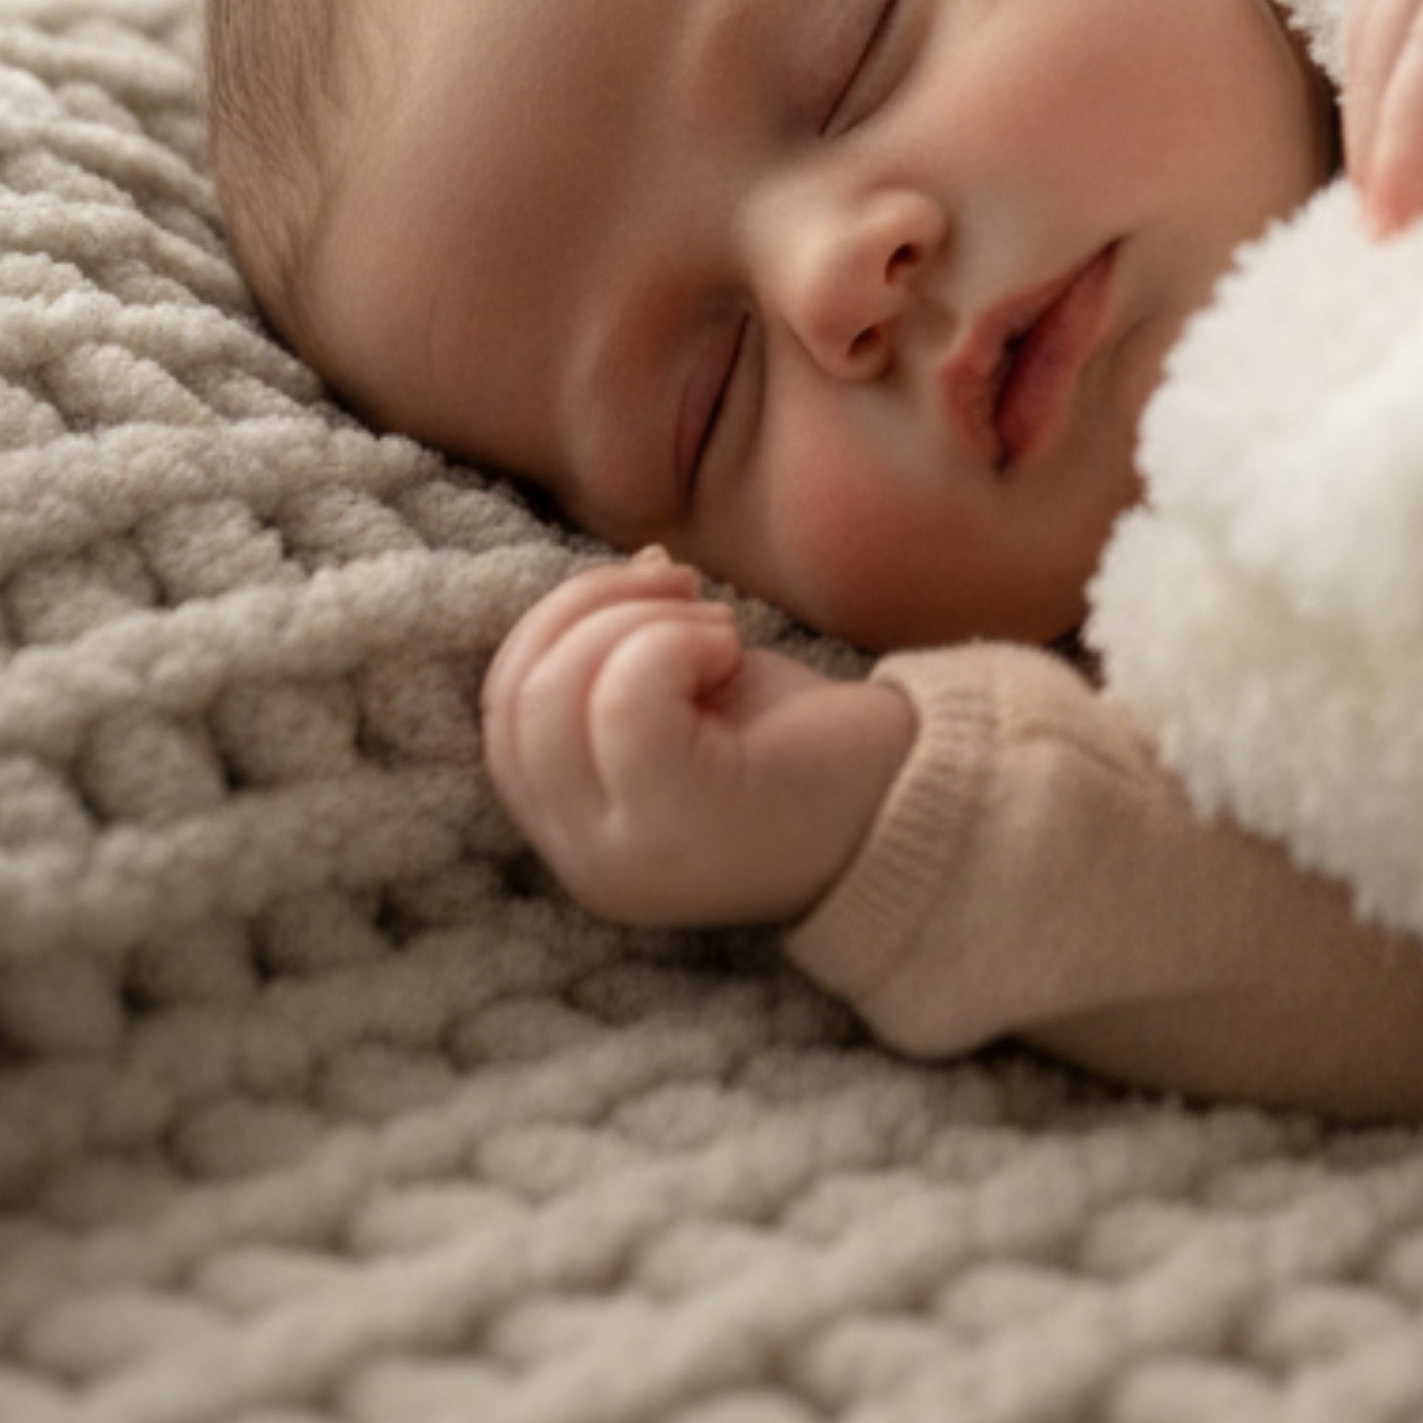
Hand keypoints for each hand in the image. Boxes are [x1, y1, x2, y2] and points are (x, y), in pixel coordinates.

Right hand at [482, 551, 917, 928]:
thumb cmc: (808, 741)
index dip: (555, 625)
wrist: (919, 795)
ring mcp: (620, 854)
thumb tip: (631, 564)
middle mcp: (584, 858)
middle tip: (689, 597)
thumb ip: (628, 653)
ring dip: (637, 622)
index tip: (650, 587)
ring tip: (717, 632)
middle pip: (516, 698)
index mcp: (578, 827)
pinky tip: (731, 649)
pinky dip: (672, 641)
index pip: (503, 710)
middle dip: (592, 610)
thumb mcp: (696, 694)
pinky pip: (623, 699)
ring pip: (555, 694)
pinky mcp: (673, 821)